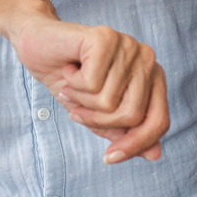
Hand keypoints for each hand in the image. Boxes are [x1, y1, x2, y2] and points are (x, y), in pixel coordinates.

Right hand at [7, 19, 168, 162]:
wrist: (38, 45)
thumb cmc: (70, 79)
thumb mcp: (97, 114)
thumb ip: (124, 131)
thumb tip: (155, 154)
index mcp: (152, 77)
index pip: (158, 121)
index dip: (135, 145)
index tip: (108, 159)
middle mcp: (147, 58)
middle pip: (132, 116)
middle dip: (96, 120)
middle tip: (77, 108)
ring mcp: (128, 45)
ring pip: (108, 101)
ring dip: (80, 100)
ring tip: (72, 83)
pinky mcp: (105, 38)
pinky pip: (92, 84)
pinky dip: (72, 84)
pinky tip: (68, 69)